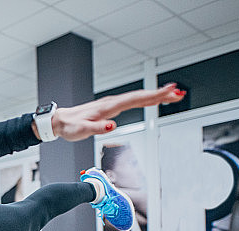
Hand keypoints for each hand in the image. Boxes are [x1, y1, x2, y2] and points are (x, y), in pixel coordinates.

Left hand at [49, 83, 185, 141]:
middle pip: (141, 96)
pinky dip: (144, 99)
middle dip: (160, 94)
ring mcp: (112, 104)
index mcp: (108, 107)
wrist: (59, 121)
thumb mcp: (81, 131)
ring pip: (138, 97)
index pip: (135, 99)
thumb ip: (96, 129)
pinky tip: (151, 100)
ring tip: (173, 94)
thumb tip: (111, 126)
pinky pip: (132, 101)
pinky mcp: (111, 107)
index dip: (154, 96)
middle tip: (179, 93)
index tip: (170, 91)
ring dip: (155, 95)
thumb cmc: (70, 126)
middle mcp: (112, 103)